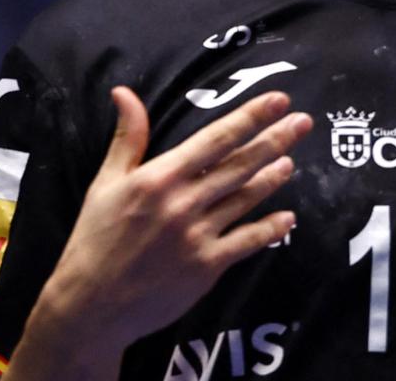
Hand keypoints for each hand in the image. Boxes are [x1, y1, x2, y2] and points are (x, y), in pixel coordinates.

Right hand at [10, 88, 312, 378]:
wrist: (91, 304)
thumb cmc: (95, 238)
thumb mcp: (105, 182)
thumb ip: (127, 137)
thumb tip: (124, 92)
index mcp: (160, 177)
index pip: (215, 139)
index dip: (250, 117)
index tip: (278, 100)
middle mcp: (183, 203)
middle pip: (240, 165)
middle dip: (275, 140)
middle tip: (304, 122)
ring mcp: (197, 236)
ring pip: (246, 199)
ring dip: (272, 177)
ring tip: (291, 160)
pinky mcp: (206, 267)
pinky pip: (246, 242)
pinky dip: (270, 228)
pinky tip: (288, 217)